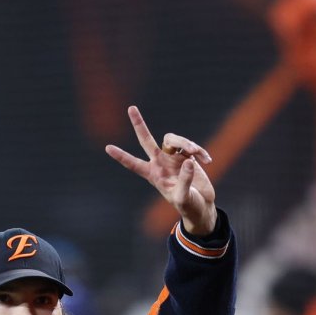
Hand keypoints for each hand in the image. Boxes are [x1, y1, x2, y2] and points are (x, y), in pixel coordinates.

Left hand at [106, 105, 216, 236]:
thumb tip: (188, 160)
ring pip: (174, 139)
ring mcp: (173, 158)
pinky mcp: (187, 156)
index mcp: (153, 175)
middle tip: (131, 108)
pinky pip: (191, 146)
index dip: (121, 156)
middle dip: (139, 125)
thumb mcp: (184, 198)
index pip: (134, 164)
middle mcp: (160, 163)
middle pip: (146, 140)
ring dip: (185, 143)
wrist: (201, 206)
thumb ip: (184, 180)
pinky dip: (200, 151)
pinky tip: (208, 161)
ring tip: (196, 153)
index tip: (107, 148)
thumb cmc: (188, 206)